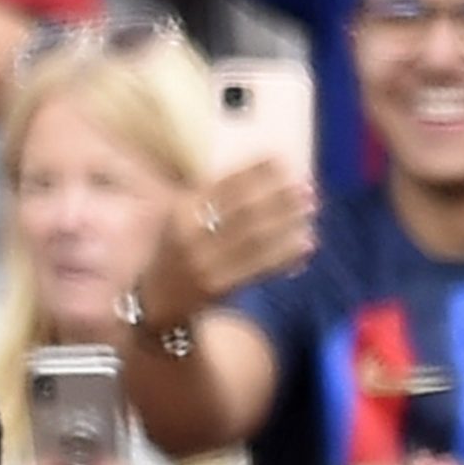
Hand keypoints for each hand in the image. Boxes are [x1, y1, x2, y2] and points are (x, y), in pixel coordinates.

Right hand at [136, 159, 315, 328]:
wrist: (153, 303)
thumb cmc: (175, 254)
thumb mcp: (180, 220)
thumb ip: (209, 198)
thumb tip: (262, 175)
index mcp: (181, 211)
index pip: (224, 184)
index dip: (256, 170)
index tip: (283, 160)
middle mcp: (190, 235)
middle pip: (244, 210)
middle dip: (279, 195)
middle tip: (306, 185)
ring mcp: (203, 263)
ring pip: (255, 237)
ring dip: (287, 221)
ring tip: (310, 208)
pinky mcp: (216, 288)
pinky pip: (258, 267)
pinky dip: (285, 254)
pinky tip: (306, 242)